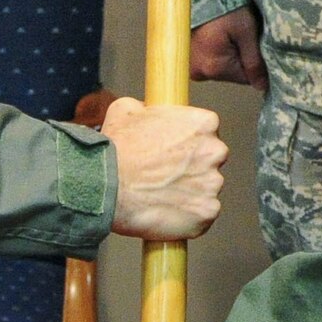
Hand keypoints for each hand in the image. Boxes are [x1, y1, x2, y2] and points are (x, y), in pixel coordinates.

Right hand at [101, 96, 225, 240]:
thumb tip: (146, 110)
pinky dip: (189, 214)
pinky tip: (167, 210)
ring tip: (163, 193)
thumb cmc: (117, 150)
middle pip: (211, 157)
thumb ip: (146, 106)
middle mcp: (214, 152)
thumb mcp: (125, 109)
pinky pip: (203, 213)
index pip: (207, 129)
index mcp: (203, 123)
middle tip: (167, 172)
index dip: (189, 139)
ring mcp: (212, 184)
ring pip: (206, 186)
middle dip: (194, 164)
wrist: (107, 186)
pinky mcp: (206, 212)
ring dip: (191, 190)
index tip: (175, 148)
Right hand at [191, 7, 265, 89]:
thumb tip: (261, 85)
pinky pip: (210, 60)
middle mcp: (199, 70)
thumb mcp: (246, 32)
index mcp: (213, 67)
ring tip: (228, 33)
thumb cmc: (223, 7)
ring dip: (229, 53)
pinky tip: (219, 36)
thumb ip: (254, 62)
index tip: (254, 45)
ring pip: (222, 67)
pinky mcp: (188, 57)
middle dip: (241, 57)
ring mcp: (191, 65)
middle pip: (232, 74)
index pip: (246, 79)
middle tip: (239, 35)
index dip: (255, 63)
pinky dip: (217, 50)